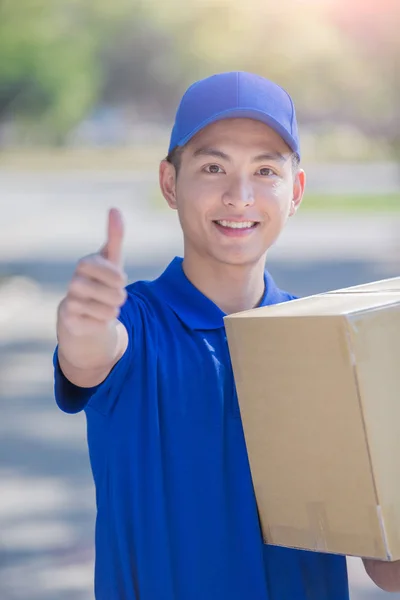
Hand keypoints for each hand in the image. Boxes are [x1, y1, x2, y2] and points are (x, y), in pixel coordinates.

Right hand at [58, 208, 127, 336]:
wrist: (84, 310)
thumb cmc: (102, 281)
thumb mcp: (112, 259)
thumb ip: (115, 236)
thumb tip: (114, 208)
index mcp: (85, 264)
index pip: (113, 273)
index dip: (118, 278)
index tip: (119, 279)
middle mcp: (74, 282)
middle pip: (113, 294)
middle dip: (120, 297)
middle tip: (116, 296)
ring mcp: (70, 302)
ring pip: (107, 311)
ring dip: (113, 310)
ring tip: (107, 307)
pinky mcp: (69, 321)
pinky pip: (97, 325)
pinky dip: (102, 323)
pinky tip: (95, 318)